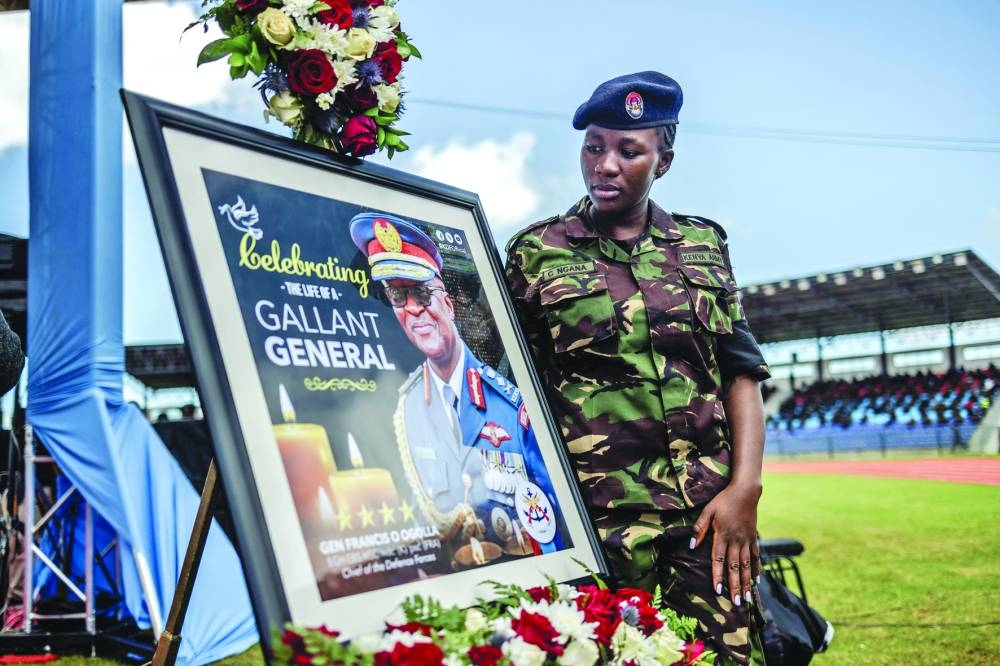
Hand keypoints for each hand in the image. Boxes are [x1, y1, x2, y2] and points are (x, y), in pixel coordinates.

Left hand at [690, 481, 761, 606]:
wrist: (745, 492)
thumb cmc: (723, 500)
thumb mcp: (708, 511)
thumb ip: (699, 528)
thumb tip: (691, 545)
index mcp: (723, 535)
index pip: (719, 560)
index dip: (718, 576)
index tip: (718, 591)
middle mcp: (736, 540)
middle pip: (735, 567)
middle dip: (735, 586)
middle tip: (737, 603)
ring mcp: (747, 540)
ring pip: (747, 565)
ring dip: (747, 583)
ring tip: (748, 598)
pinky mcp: (753, 538)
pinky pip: (756, 556)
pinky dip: (756, 569)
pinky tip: (756, 581)